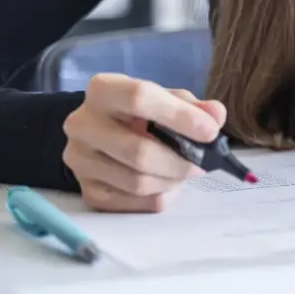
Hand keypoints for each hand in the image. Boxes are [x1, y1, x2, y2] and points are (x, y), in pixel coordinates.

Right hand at [63, 74, 227, 212]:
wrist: (101, 131)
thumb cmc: (140, 111)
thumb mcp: (165, 98)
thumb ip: (193, 105)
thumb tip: (216, 117)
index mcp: (102, 90)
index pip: (140, 98)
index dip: (180, 116)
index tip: (210, 131)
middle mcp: (82, 124)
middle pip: (138, 151)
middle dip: (179, 161)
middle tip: (202, 163)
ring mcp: (79, 161)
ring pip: (136, 182)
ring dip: (171, 181)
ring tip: (185, 172)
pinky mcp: (86, 190)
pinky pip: (130, 203)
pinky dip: (158, 198)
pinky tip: (168, 186)